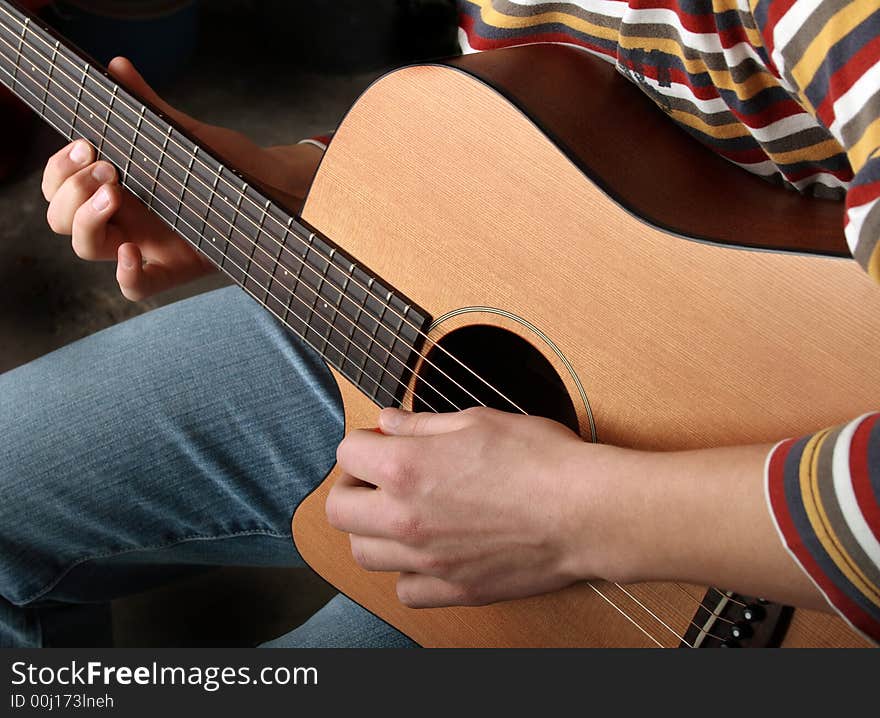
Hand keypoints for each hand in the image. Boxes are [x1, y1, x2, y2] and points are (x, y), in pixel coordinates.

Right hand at [41, 57, 322, 299]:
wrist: (276, 192)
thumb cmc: (229, 165)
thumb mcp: (188, 135)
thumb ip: (150, 107)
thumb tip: (117, 67)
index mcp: (118, 184)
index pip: (61, 185)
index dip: (59, 170)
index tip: (85, 146)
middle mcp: (125, 216)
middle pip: (62, 217)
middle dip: (70, 192)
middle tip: (107, 169)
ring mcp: (146, 244)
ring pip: (86, 247)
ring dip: (86, 220)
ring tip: (113, 194)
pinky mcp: (173, 268)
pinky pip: (135, 285)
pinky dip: (126, 273)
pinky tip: (132, 251)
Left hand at [327, 407, 827, 611]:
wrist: (584, 511)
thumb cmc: (540, 458)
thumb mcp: (477, 420)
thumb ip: (421, 425)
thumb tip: (387, 423)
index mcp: (406, 467)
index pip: (346, 453)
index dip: (363, 442)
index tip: (381, 443)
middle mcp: (405, 517)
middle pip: (338, 510)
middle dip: (352, 487)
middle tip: (377, 478)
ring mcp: (427, 560)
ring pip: (363, 554)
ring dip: (371, 530)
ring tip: (399, 513)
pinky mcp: (454, 589)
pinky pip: (404, 591)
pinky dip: (406, 572)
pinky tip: (426, 551)